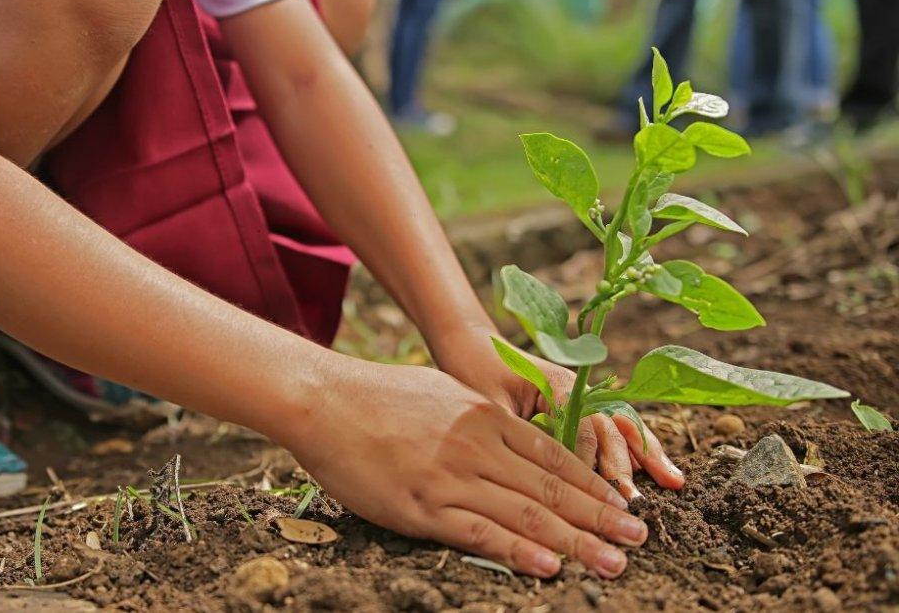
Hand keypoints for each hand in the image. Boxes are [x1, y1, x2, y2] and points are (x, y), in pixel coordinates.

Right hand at [281, 361, 648, 577]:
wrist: (323, 400)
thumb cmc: (379, 396)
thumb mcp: (443, 393)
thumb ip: (481, 418)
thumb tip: (513, 437)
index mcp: (485, 417)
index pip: (554, 457)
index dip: (594, 485)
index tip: (623, 505)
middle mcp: (478, 446)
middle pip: (552, 489)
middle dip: (600, 517)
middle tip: (638, 539)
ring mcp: (451, 477)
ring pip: (526, 514)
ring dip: (576, 541)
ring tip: (613, 562)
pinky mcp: (421, 506)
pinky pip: (479, 533)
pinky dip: (518, 552)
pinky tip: (550, 567)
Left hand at [428, 325, 684, 498]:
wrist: (471, 344)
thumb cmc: (474, 372)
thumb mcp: (488, 405)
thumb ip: (515, 433)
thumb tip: (533, 474)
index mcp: (557, 385)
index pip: (583, 429)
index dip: (590, 464)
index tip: (597, 496)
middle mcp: (577, 389)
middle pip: (609, 428)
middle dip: (625, 466)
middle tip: (635, 502)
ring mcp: (582, 396)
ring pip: (621, 427)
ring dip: (645, 455)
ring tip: (673, 482)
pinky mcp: (580, 405)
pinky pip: (613, 427)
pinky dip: (636, 448)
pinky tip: (659, 469)